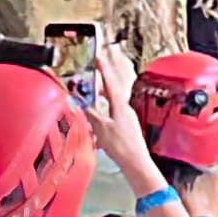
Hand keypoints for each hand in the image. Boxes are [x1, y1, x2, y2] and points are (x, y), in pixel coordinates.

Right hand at [86, 39, 161, 193]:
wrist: (136, 162)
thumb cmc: (122, 148)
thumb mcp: (101, 130)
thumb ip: (91, 114)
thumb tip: (81, 102)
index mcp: (120, 105)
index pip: (110, 81)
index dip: (103, 67)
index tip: (98, 54)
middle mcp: (125, 106)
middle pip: (116, 83)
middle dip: (108, 70)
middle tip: (102, 58)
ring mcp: (127, 113)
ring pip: (116, 93)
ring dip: (106, 85)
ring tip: (97, 80)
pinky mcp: (126, 121)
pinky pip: (116, 103)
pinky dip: (107, 98)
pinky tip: (103, 103)